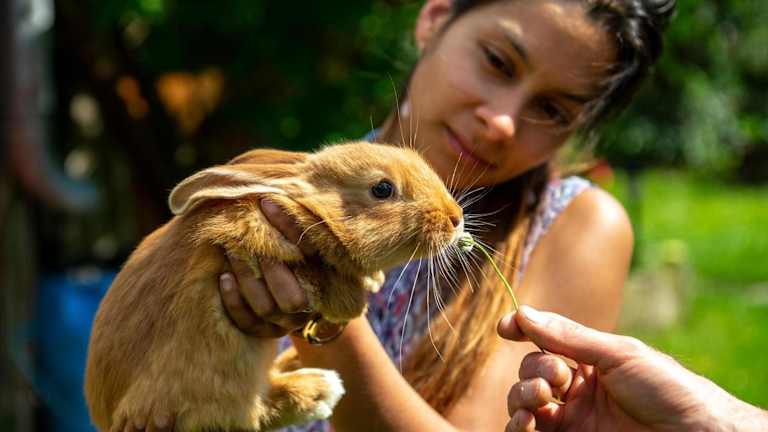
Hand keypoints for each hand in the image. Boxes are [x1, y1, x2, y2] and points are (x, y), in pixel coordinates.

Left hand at [219, 199, 317, 336]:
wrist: (307, 290)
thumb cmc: (304, 248)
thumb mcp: (310, 230)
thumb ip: (300, 213)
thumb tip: (272, 184)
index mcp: (330, 271)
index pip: (311, 249)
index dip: (289, 226)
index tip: (265, 202)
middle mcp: (315, 301)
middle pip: (292, 295)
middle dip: (268, 264)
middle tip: (247, 236)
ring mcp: (293, 320)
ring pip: (268, 309)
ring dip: (246, 279)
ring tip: (230, 252)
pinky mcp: (272, 331)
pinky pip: (251, 324)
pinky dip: (234, 302)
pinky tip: (223, 278)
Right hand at [499, 305, 766, 431]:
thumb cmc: (667, 388)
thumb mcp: (618, 354)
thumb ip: (568, 337)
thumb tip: (524, 312)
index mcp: (589, 361)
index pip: (544, 341)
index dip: (522, 331)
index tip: (506, 328)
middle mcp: (576, 388)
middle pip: (529, 370)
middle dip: (534, 369)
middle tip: (559, 377)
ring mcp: (571, 418)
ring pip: (523, 402)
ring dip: (521, 396)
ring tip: (542, 398)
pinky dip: (517, 426)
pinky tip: (526, 422)